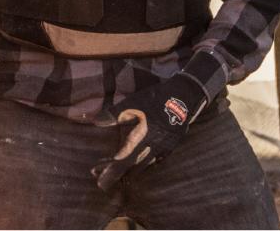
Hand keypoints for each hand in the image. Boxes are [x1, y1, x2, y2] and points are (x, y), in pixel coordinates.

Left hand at [92, 74, 207, 191]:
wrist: (184, 98)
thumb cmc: (155, 99)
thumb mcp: (132, 103)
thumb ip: (113, 114)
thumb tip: (94, 122)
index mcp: (141, 139)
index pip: (122, 160)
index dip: (110, 171)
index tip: (98, 180)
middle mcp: (152, 148)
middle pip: (131, 167)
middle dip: (115, 174)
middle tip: (100, 180)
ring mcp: (162, 149)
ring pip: (143, 166)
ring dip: (128, 171)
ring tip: (114, 174)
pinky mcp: (169, 147)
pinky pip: (153, 162)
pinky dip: (142, 166)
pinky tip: (137, 166)